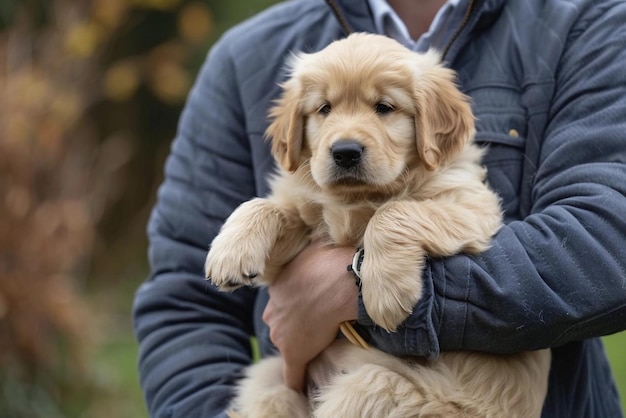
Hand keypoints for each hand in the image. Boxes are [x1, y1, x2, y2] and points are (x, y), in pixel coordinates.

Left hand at [262, 241, 357, 390]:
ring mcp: (282, 334)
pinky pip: (292, 374)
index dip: (296, 305)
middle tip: (317, 322)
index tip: (308, 306)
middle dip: (295, 323)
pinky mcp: (295, 353)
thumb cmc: (331, 261)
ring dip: (301, 345)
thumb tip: (318, 248)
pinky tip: (299, 388)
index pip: (282, 302)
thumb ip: (308, 257)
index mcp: (277, 287)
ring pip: (287, 343)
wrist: (341, 281)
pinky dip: (296, 381)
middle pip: (280, 323)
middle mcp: (273, 311)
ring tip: (319, 344)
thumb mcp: (312, 250)